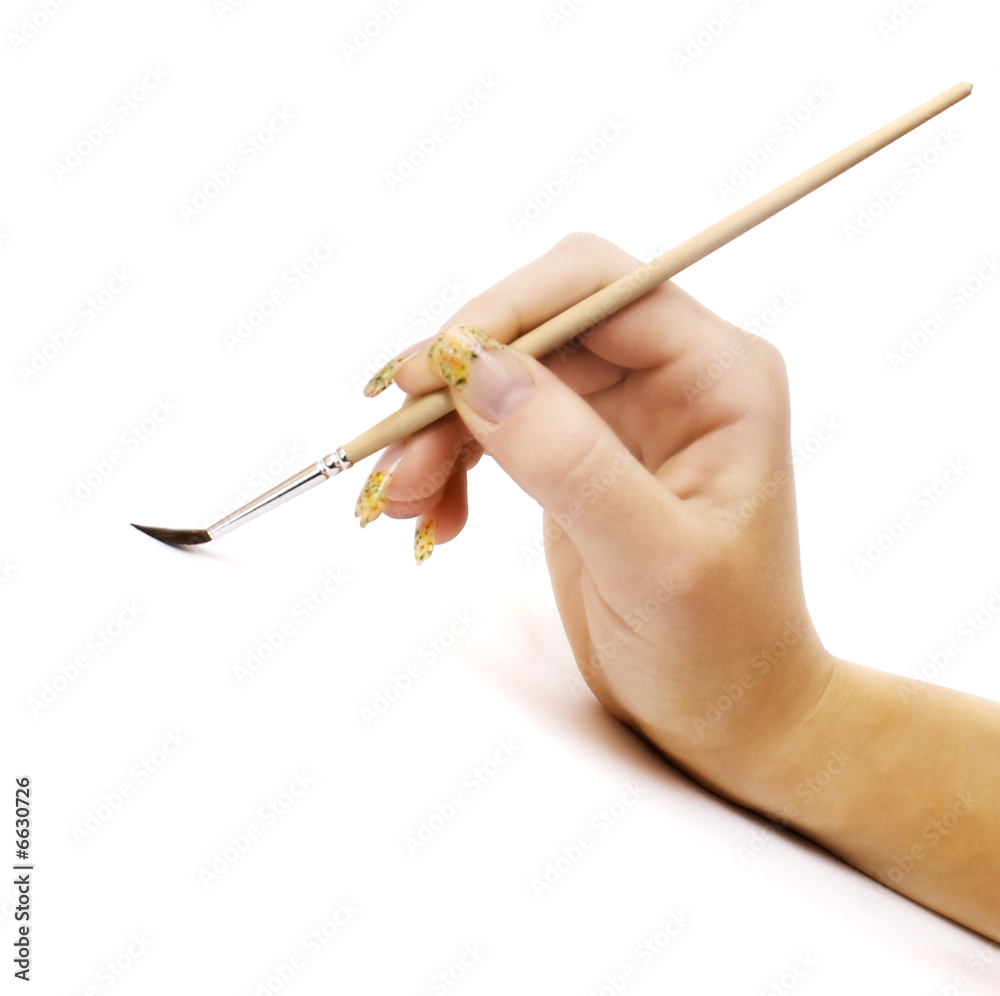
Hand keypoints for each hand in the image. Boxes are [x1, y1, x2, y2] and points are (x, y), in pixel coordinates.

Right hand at [356, 232, 832, 777]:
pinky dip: (453, 463)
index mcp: (718, 376)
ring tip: (401, 502)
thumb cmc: (719, 648)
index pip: (596, 288)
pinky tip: (437, 517)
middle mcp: (673, 376)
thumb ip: (570, 462)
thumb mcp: (652, 562)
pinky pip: (498, 429)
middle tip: (393, 460)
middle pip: (536, 329)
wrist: (725, 712)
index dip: (503, 313)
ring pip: (505, 378)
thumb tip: (476, 369)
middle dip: (456, 386)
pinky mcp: (581, 454)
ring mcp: (623, 414)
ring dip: (441, 431)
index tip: (425, 375)